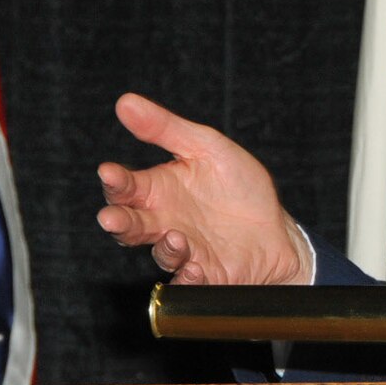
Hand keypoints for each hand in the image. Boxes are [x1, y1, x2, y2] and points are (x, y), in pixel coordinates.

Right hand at [95, 92, 311, 285]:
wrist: (277, 228)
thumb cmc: (238, 187)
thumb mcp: (206, 147)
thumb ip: (166, 129)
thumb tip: (125, 101)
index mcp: (160, 191)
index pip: (127, 187)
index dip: (116, 180)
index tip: (108, 172)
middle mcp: (164, 223)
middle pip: (131, 225)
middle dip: (119, 222)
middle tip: (110, 218)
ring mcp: (184, 251)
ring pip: (161, 254)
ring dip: (165, 247)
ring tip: (175, 237)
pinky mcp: (206, 275)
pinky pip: (189, 282)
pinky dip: (188, 277)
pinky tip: (193, 267)